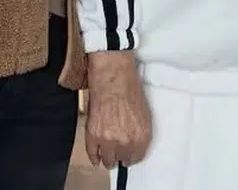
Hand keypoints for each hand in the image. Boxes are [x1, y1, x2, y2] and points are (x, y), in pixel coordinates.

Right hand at [85, 52, 151, 167]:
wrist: (113, 77)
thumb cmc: (129, 88)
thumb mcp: (144, 113)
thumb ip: (139, 132)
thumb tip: (134, 141)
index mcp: (142, 137)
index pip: (137, 157)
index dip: (132, 156)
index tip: (129, 155)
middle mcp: (126, 142)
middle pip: (122, 160)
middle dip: (120, 156)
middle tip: (118, 153)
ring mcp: (109, 140)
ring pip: (108, 160)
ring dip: (108, 158)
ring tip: (108, 155)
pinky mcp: (93, 136)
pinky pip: (93, 154)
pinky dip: (94, 157)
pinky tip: (96, 158)